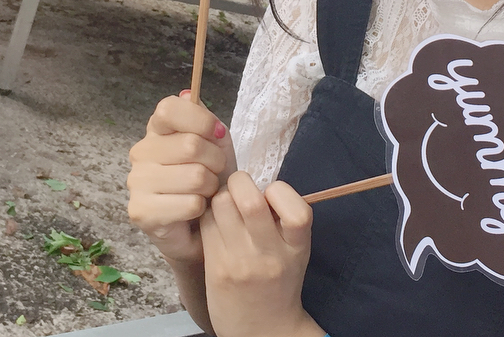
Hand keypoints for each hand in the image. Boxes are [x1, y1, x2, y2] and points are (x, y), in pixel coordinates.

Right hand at [128, 91, 236, 264]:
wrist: (201, 226)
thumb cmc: (208, 178)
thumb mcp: (214, 142)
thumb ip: (204, 118)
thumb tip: (188, 94)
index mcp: (156, 129)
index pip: (169, 108)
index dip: (200, 120)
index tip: (216, 134)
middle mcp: (141, 151)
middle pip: (190, 145)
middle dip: (215, 161)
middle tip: (215, 172)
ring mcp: (137, 182)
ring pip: (194, 176)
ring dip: (210, 187)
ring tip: (205, 191)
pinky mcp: (141, 212)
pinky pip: (189, 204)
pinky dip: (201, 208)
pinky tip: (194, 211)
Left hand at [201, 172, 321, 336]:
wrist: (263, 329)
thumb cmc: (280, 281)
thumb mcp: (295, 251)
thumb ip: (283, 218)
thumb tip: (258, 181)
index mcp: (296, 248)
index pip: (297, 209)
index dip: (280, 190)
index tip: (270, 194)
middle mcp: (269, 255)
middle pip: (249, 200)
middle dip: (240, 181)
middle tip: (239, 187)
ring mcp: (240, 262)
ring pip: (221, 204)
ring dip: (221, 195)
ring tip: (226, 204)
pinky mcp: (216, 268)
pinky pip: (206, 223)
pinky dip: (209, 214)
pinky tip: (215, 223)